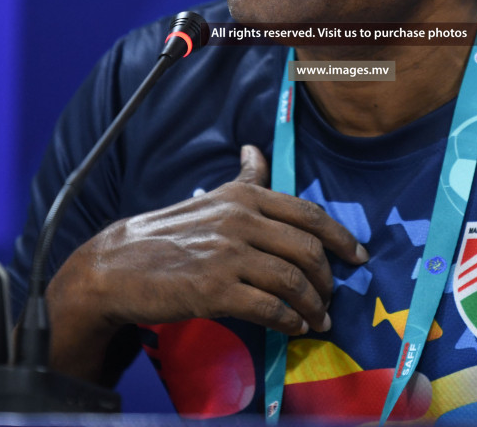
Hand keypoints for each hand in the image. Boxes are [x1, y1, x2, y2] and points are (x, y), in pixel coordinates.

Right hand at [46, 145, 368, 377]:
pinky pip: (269, 307)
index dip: (341, 238)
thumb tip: (256, 150)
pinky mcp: (214, 289)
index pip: (309, 214)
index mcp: (244, 196)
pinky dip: (288, 320)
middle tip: (330, 298)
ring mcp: (227, 254)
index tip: (358, 257)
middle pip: (307, 250)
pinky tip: (292, 327)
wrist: (117, 267)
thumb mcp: (211, 198)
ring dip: (313, 305)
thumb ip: (243, 179)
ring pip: (293, 281)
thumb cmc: (169, 234)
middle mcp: (240, 219)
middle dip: (328, 279)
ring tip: (317, 319)